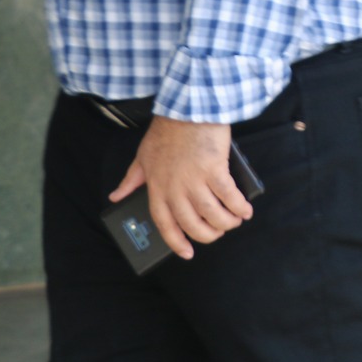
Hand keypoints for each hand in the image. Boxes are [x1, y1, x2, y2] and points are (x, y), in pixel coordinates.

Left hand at [107, 117, 250, 259]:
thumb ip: (130, 179)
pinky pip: (229, 196)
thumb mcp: (141, 157)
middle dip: (208, 234)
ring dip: (226, 222)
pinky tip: (246, 210)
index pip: (165, 224)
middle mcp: (175, 189)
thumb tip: (115, 197)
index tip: (187, 253)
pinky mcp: (214, 169)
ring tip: (234, 221)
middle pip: (192, 224)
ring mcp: (195, 180)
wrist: (187, 108)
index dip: (176, 242)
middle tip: (218, 233)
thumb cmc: (166, 131)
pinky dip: (239, 206)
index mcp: (157, 188)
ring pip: (212, 214)